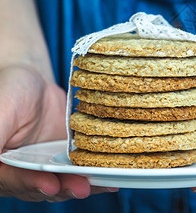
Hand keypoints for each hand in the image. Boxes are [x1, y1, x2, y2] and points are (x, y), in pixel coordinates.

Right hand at [0, 65, 117, 200]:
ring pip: (61, 182)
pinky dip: (91, 175)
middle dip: (62, 188)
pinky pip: (76, 171)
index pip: (13, 179)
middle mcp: (19, 171)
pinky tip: (108, 179)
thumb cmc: (11, 91)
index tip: (50, 184)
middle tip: (82, 187)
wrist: (35, 84)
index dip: (31, 183)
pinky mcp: (64, 160)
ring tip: (99, 184)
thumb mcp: (1, 110)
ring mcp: (44, 167)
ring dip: (80, 185)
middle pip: (40, 187)